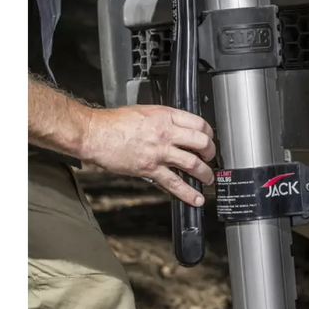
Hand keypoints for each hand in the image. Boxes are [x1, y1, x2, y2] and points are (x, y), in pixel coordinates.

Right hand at [83, 105, 215, 206]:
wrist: (96, 133)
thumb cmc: (115, 122)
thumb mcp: (146, 111)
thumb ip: (164, 119)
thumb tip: (177, 126)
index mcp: (165, 116)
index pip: (198, 123)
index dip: (209, 133)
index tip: (209, 138)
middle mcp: (166, 133)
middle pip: (201, 142)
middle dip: (211, 152)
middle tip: (211, 157)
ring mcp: (159, 152)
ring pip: (192, 163)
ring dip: (205, 173)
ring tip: (208, 178)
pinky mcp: (150, 169)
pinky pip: (174, 183)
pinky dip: (188, 193)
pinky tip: (196, 198)